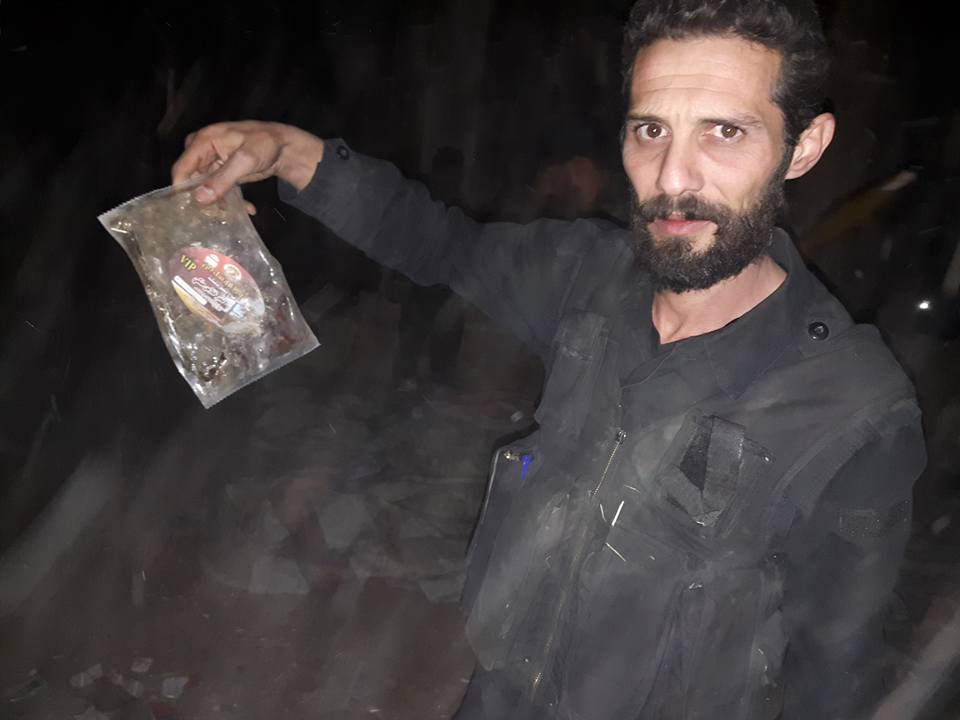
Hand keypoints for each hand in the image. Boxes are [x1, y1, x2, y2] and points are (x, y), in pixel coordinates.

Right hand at [172, 121, 324, 213]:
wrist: (285, 147)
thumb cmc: (265, 144)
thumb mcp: (244, 161)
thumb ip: (222, 179)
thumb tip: (199, 198)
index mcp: (203, 141)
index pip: (182, 168)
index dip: (182, 190)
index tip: (186, 211)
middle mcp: (203, 151)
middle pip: (192, 179)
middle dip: (203, 198)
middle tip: (213, 216)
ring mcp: (213, 162)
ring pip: (206, 187)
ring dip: (221, 202)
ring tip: (237, 213)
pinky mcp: (223, 173)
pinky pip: (220, 189)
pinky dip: (231, 200)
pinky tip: (247, 208)